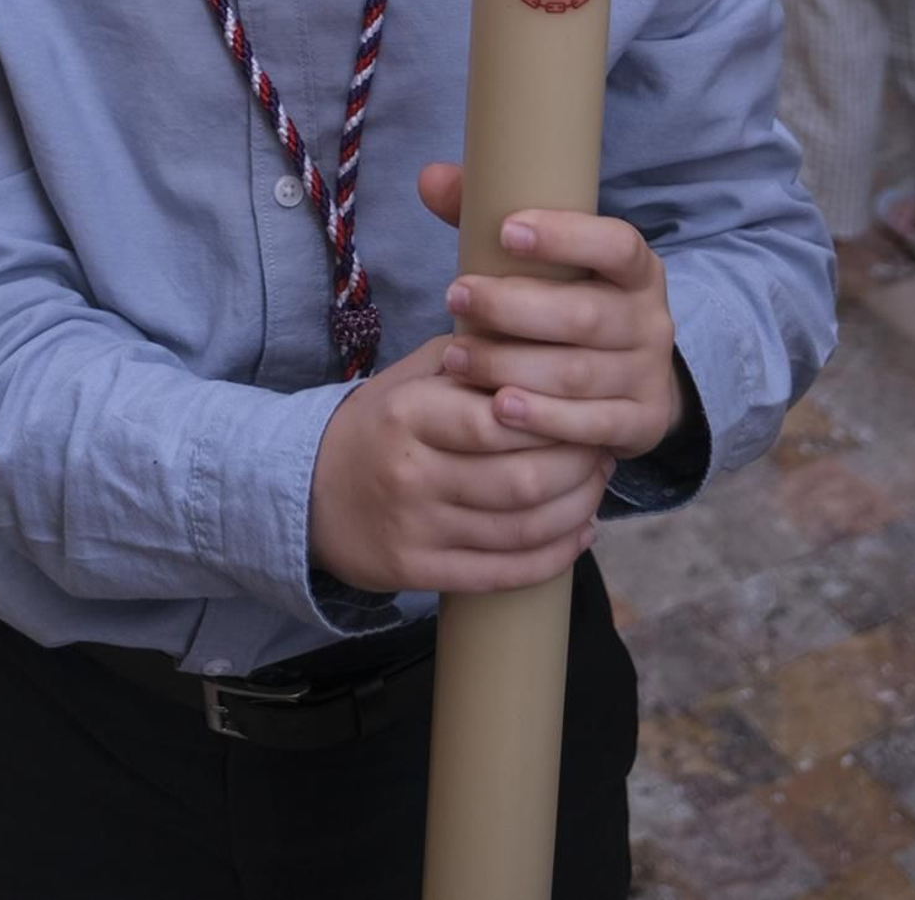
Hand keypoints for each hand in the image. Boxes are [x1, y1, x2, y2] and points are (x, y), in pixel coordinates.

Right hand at [308, 334, 611, 597]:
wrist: (309, 489)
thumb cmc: (380, 423)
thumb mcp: (412, 375)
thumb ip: (472, 355)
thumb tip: (546, 340)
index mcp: (410, 413)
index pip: (499, 420)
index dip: (555, 419)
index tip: (587, 408)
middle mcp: (412, 473)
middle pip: (521, 480)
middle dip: (578, 468)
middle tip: (604, 450)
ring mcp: (416, 529)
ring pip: (520, 530)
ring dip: (576, 510)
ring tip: (596, 485)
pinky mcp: (418, 573)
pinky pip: (502, 573)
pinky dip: (553, 557)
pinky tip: (579, 534)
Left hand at [420, 161, 680, 459]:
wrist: (630, 376)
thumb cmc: (569, 300)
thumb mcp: (549, 262)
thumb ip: (489, 217)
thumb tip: (430, 178)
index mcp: (636, 269)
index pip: (616, 245)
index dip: (566, 237)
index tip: (505, 230)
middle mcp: (650, 320)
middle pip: (585, 315)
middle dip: (512, 308)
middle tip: (455, 298)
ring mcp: (648, 376)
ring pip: (578, 374)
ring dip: (511, 366)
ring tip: (456, 358)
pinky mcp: (640, 425)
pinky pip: (592, 426)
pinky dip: (544, 420)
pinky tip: (500, 409)